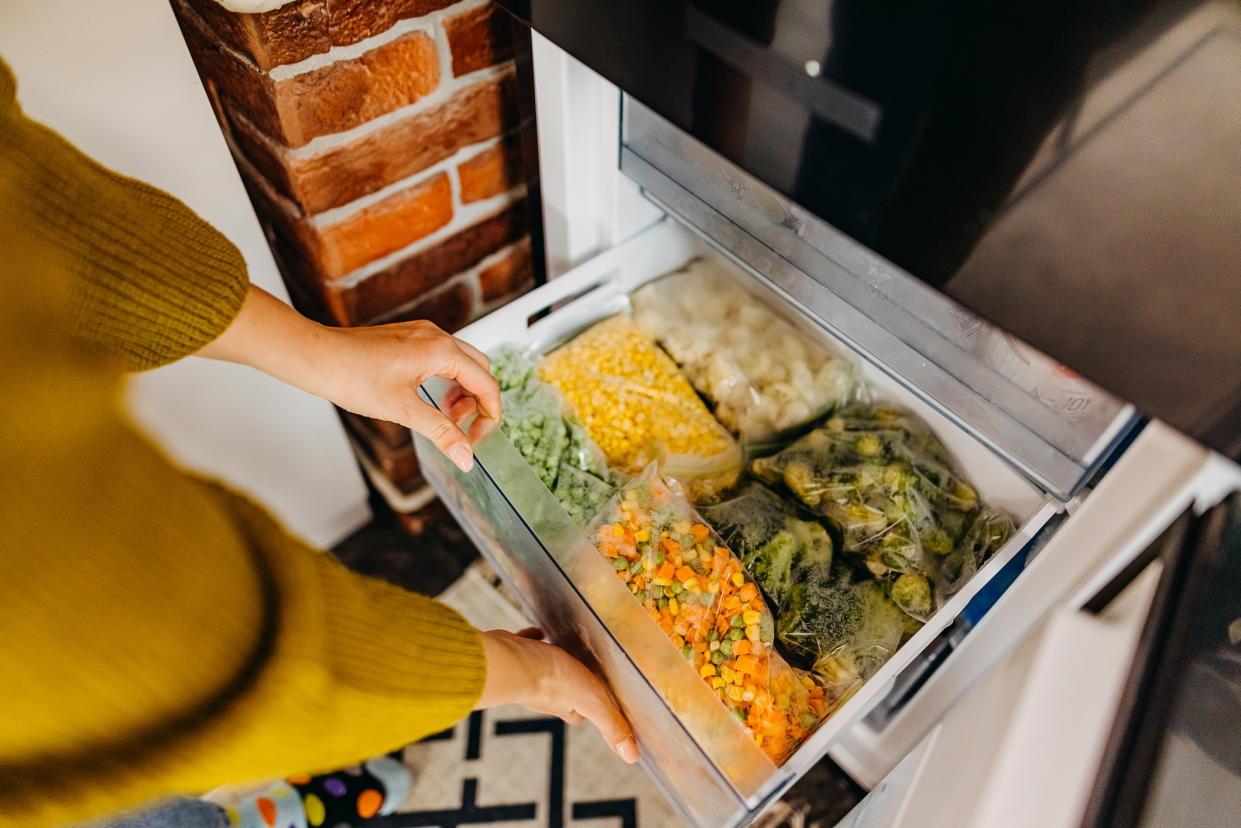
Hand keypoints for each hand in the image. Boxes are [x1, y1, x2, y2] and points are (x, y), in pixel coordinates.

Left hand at [197, 286, 499, 471]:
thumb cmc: (352, 377)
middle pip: (479, 368)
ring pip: (461, 361)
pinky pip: (441, 356)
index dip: (490, 414)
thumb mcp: (403, 410)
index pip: (486, 382)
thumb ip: (440, 432)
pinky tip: (426, 398)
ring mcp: (422, 333)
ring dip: (461, 390)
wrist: (316, 357)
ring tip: (442, 416)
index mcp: (441, 351)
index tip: (478, 438)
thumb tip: (465, 457)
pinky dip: (445, 379)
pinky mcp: (408, 337)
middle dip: (477, 400)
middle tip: (461, 428)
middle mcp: (436, 336)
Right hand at [476, 628, 638, 763]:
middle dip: (571, 681)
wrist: (508, 659)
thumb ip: (611, 725)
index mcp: (564, 705)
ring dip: (552, 660)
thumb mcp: (592, 701)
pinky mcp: (515, 653)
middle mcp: (543, 693)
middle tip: (584, 667)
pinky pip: (526, 647)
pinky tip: (539, 632)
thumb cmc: (548, 680)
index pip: (580, 714)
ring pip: (542, 668)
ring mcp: (527, 673)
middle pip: (561, 691)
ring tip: (564, 647)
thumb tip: (631, 756)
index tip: (601, 700)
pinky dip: (533, 641)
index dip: (591, 708)